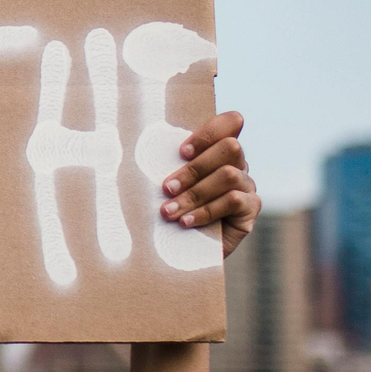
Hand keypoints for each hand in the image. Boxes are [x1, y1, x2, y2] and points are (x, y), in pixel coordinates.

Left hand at [157, 109, 259, 258]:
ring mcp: (247, 186)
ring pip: (229, 175)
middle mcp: (238, 164)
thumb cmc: (171, 209)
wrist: (184, 249)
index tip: (181, 152)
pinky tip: (185, 222)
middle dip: (194, 167)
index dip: (209, 132)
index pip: (231, 122)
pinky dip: (205, 212)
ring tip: (168, 211)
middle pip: (230, 147)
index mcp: (218, 150)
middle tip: (167, 188)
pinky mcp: (250, 209)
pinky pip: (233, 201)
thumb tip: (120, 143)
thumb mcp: (167, 183)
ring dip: (194, 193)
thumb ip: (164, 162)